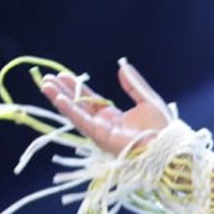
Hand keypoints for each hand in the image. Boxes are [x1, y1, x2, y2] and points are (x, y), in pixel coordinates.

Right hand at [39, 59, 170, 154]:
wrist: (167, 146)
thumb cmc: (161, 127)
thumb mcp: (148, 100)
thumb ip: (134, 85)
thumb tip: (122, 67)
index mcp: (114, 116)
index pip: (90, 100)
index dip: (77, 88)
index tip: (63, 75)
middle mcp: (104, 124)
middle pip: (78, 105)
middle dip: (62, 92)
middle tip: (47, 79)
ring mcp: (101, 131)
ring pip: (76, 113)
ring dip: (60, 100)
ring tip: (45, 86)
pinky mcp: (101, 137)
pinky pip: (82, 122)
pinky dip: (70, 111)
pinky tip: (59, 99)